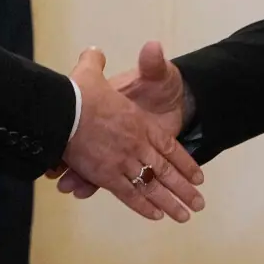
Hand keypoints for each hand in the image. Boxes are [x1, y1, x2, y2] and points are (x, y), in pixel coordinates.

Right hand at [50, 47, 204, 220]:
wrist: (64, 108)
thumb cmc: (80, 91)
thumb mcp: (95, 71)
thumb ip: (110, 62)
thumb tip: (133, 47)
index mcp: (140, 124)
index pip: (169, 147)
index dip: (184, 163)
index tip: (198, 176)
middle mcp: (137, 144)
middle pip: (166, 171)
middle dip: (184, 190)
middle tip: (199, 205)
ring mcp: (123, 161)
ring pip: (152, 185)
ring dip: (170, 202)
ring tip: (185, 216)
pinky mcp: (106, 174)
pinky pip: (129, 193)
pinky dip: (142, 205)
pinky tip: (155, 215)